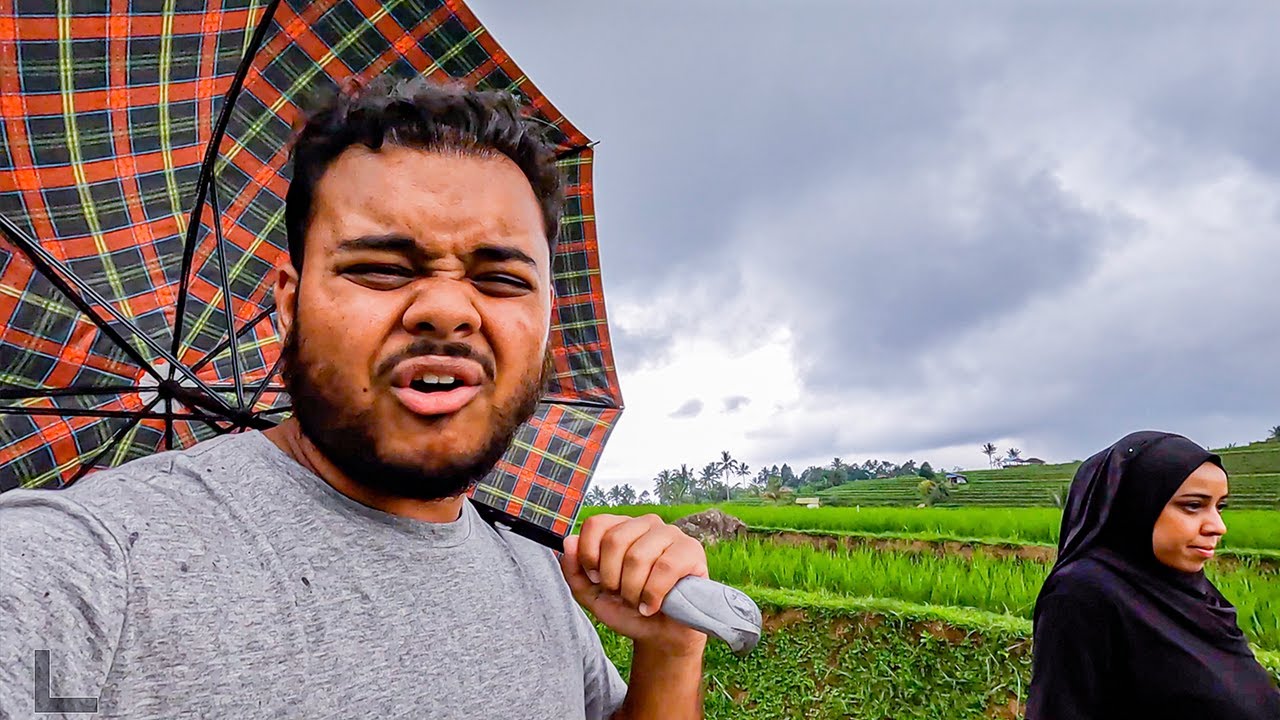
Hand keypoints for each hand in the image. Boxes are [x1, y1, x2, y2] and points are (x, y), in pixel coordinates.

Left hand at [559, 514, 708, 655]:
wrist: (659, 635)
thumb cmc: (628, 609)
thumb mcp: (592, 595)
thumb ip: (574, 570)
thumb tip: (569, 541)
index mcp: (621, 527)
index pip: (596, 524)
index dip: (589, 556)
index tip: (595, 579)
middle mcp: (646, 524)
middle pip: (615, 540)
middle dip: (612, 579)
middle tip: (621, 595)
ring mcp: (670, 534)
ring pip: (638, 556)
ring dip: (633, 590)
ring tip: (638, 601)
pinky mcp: (691, 551)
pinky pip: (665, 568)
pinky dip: (653, 594)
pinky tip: (653, 605)